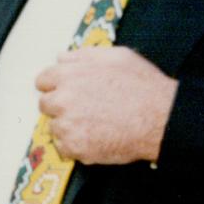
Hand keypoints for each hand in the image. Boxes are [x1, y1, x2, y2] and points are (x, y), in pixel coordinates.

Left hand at [37, 47, 177, 164]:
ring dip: (69, 125)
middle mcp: (63, 100)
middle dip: (61, 105)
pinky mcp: (72, 147)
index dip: (56, 85)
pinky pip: (64, 146)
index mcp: (69, 75)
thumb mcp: (117, 57)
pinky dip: (76, 144)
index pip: (43, 81)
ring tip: (97, 122)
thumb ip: (83, 56)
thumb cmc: (143, 87)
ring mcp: (66, 125)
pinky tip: (97, 136)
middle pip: (45, 104)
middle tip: (86, 108)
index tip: (66, 90)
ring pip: (54, 126)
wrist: (160, 118)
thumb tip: (61, 58)